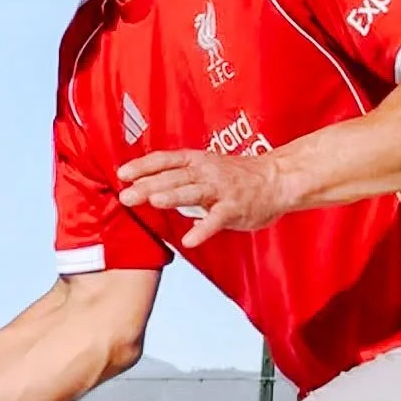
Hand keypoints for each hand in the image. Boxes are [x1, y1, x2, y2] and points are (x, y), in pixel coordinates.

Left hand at [117, 147, 287, 246]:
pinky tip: (190, 240)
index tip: (122, 173)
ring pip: (193, 192)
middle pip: (174, 178)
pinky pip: (217, 220)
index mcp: (197, 162)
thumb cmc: (240, 176)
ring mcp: (221, 190)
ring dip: (173, 196)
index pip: (166, 160)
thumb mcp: (207, 168)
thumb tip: (151, 187)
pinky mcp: (235, 208)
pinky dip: (203, 229)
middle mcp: (207, 172)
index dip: (144, 165)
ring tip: (154, 202)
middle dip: (149, 186)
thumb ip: (181, 178)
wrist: (278, 178)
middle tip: (126, 196)